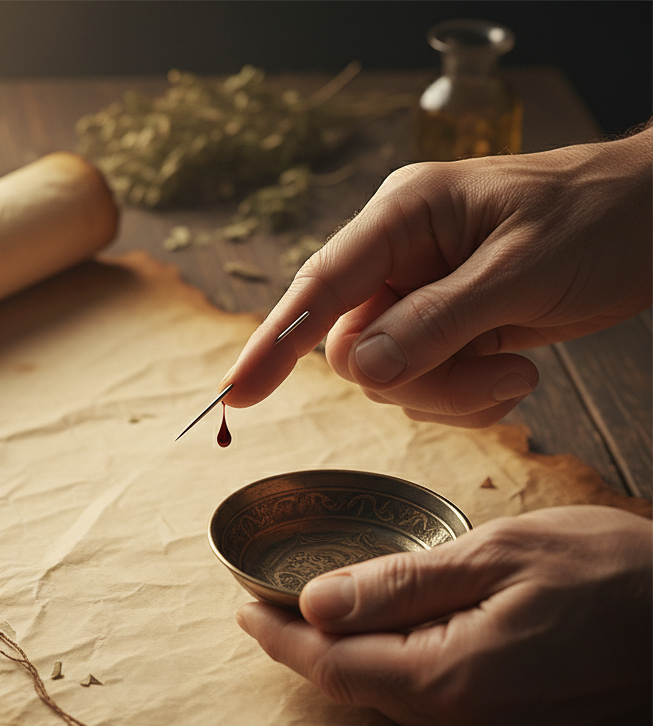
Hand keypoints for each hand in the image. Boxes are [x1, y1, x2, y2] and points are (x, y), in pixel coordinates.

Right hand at [222, 128, 652, 426]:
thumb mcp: (521, 271)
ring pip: (391, 376)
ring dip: (453, 392)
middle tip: (493, 373)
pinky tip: (515, 369)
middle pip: (357, 349)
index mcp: (404, 217)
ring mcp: (420, 297)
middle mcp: (399, 258)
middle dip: (419, 379)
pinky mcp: (446, 330)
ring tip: (518, 368)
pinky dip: (469, 396)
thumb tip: (359, 369)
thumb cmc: (599, 220)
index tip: (237, 395)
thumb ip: (436, 322)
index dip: (274, 343)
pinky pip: (426, 385)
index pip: (320, 287)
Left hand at [235, 506, 651, 725]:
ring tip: (333, 609)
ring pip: (397, 699)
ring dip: (360, 657)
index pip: (334, 667)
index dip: (279, 639)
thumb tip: (316, 602)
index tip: (242, 610)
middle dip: (313, 645)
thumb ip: (399, 584)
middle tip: (277, 601)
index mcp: (454, 681)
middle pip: (359, 687)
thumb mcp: (498, 553)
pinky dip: (408, 670)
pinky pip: (438, 708)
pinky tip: (404, 634)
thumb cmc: (616, 571)